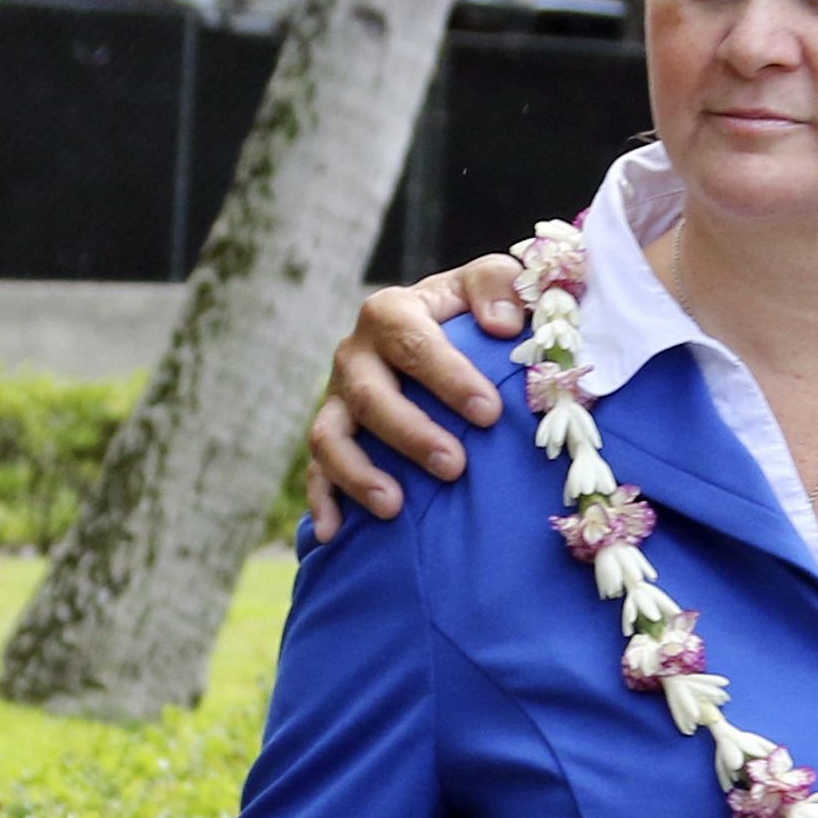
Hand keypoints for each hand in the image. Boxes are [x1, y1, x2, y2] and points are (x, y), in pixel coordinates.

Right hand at [304, 256, 524, 539]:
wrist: (451, 335)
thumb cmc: (479, 314)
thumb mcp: (496, 284)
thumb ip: (500, 286)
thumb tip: (500, 324)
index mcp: (394, 313)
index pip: (413, 341)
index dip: (447, 377)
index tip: (489, 413)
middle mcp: (357, 355)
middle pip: (370, 395)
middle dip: (410, 433)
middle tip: (455, 467)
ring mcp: (339, 399)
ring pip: (331, 436)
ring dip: (358, 473)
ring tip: (394, 506)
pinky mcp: (334, 437)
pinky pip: (318, 471)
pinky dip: (323, 501)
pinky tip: (338, 533)